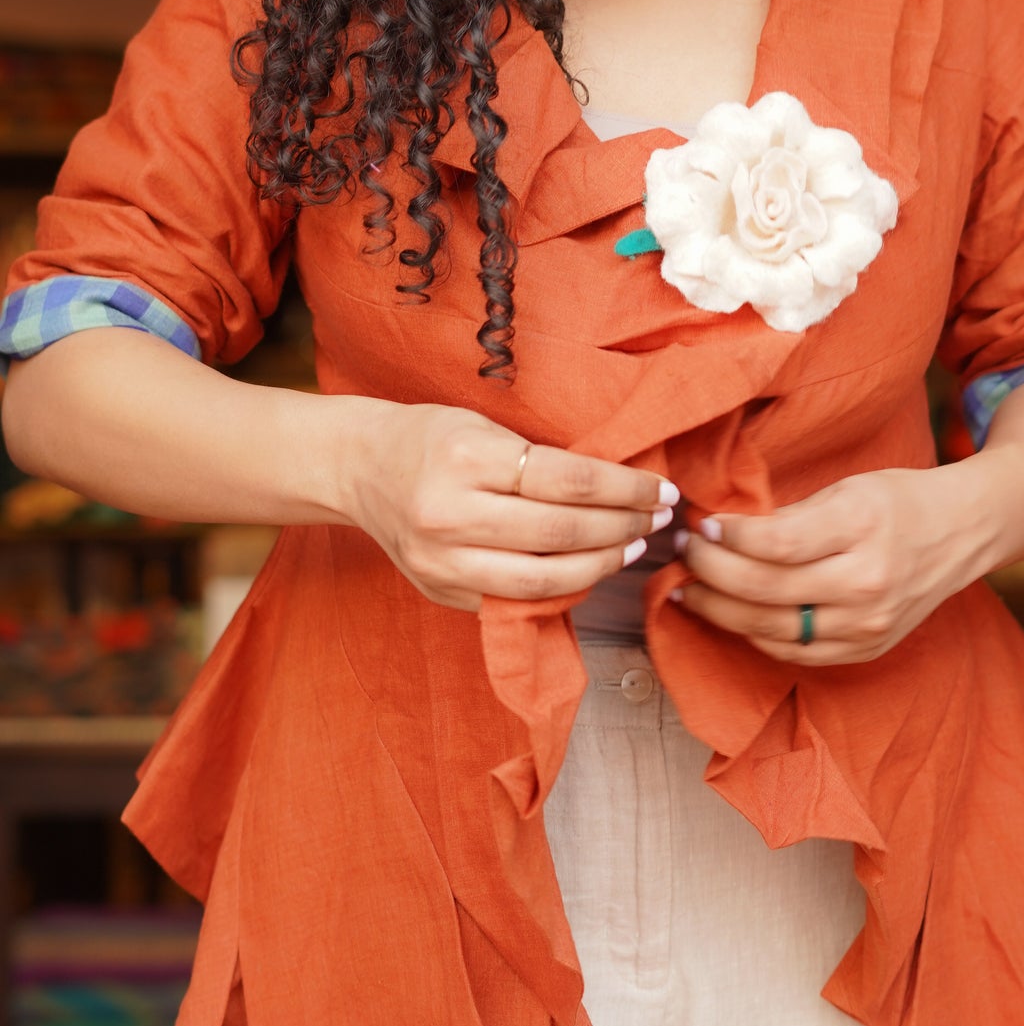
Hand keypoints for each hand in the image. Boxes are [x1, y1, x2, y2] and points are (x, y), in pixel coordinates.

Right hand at [344, 403, 676, 610]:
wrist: (357, 467)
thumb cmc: (431, 436)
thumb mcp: (484, 425)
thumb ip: (542, 458)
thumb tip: (619, 486)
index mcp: (468, 456)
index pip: (570, 480)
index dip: (626, 489)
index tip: (662, 490)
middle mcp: (451, 512)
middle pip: (562, 532)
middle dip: (623, 528)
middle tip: (658, 521)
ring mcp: (441, 560)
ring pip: (542, 579)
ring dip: (600, 565)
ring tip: (632, 548)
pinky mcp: (438, 591)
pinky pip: (513, 600)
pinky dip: (560, 590)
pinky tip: (587, 572)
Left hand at [672, 466, 974, 665]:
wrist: (961, 534)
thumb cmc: (898, 500)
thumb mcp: (847, 489)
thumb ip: (789, 515)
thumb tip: (722, 531)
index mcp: (861, 528)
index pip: (776, 543)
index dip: (727, 538)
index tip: (701, 526)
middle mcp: (866, 582)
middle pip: (766, 591)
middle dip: (710, 573)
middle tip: (682, 554)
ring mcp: (867, 624)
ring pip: (772, 630)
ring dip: (720, 611)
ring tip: (691, 589)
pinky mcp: (865, 649)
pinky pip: (794, 653)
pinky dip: (756, 635)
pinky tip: (733, 614)